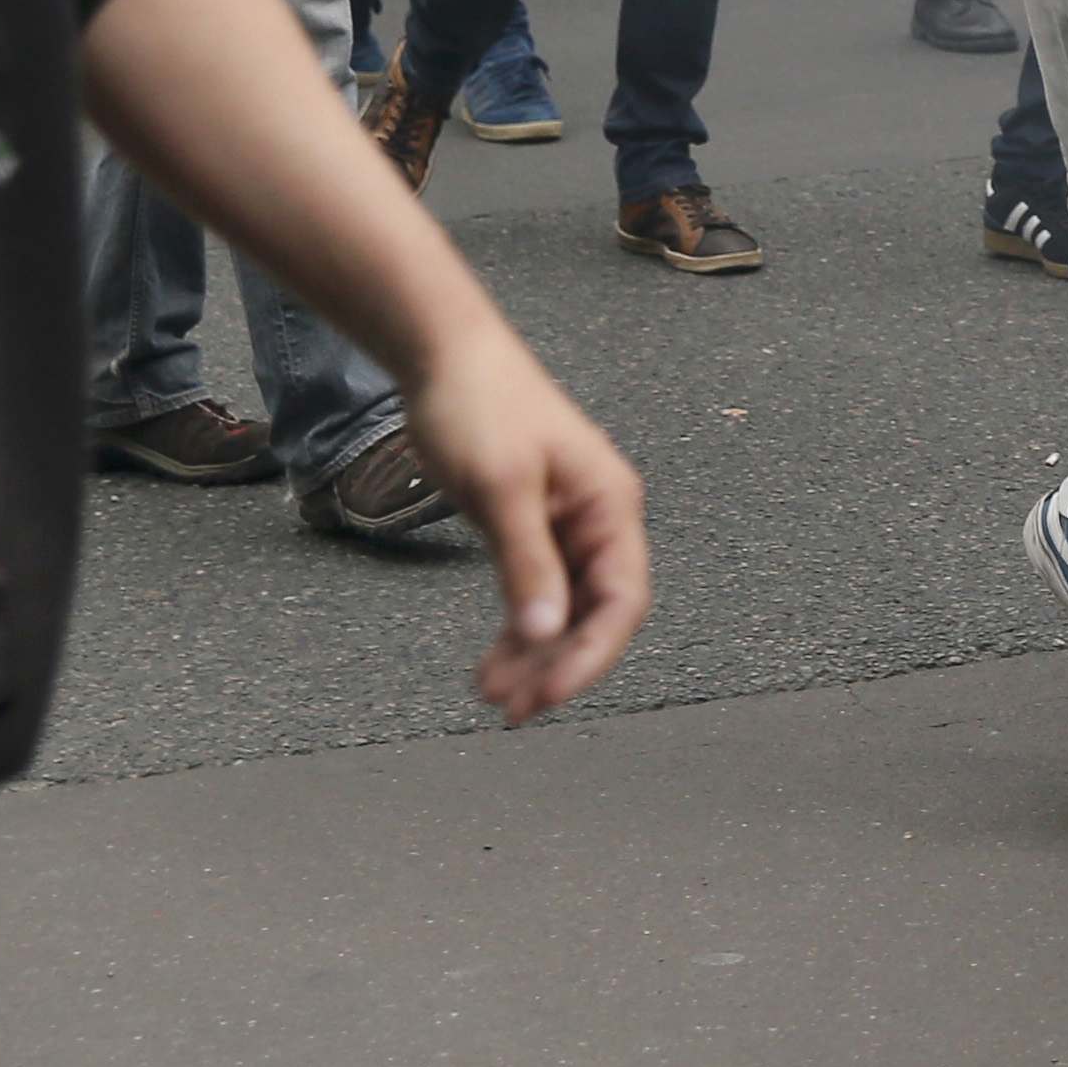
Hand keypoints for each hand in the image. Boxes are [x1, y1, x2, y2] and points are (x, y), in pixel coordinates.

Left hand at [393, 322, 650, 727]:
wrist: (445, 357)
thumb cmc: (481, 408)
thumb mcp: (502, 489)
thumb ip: (526, 562)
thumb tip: (546, 633)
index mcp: (611, 507)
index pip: (622, 601)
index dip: (590, 656)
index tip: (544, 696)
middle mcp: (600, 521)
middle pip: (598, 615)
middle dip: (558, 665)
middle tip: (509, 709)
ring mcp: (567, 526)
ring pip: (565, 611)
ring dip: (534, 655)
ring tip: (491, 695)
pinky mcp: (533, 528)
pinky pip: (537, 593)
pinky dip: (517, 630)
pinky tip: (491, 661)